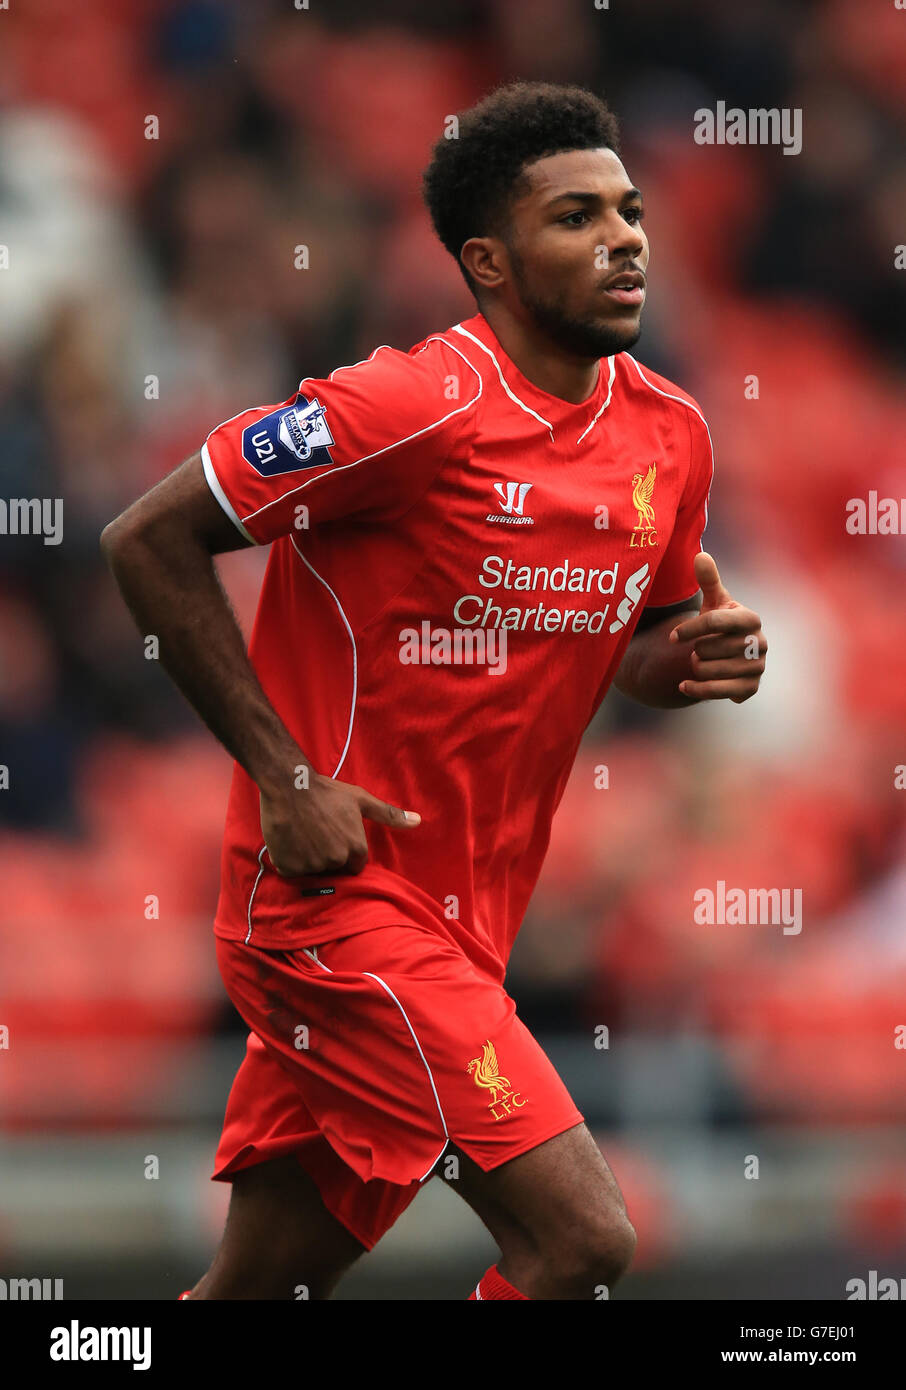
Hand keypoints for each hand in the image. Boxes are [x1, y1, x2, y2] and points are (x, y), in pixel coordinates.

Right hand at [260, 772, 420, 876]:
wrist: (289, 785)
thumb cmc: (327, 791)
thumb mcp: (360, 800)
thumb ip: (389, 814)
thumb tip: (418, 821)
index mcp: (356, 848)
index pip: (355, 866)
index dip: (346, 853)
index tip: (335, 838)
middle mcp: (336, 860)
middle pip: (334, 869)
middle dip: (327, 857)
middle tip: (317, 834)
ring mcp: (312, 865)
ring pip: (313, 871)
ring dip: (308, 859)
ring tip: (302, 835)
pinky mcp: (290, 867)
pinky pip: (292, 871)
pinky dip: (290, 861)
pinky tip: (290, 841)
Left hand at [668, 552, 766, 703]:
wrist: (733, 654)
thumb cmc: (721, 623)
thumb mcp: (714, 601)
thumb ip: (708, 579)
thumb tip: (701, 556)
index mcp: (751, 618)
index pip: (714, 622)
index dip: (689, 629)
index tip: (671, 636)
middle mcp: (760, 643)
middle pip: (707, 648)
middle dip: (695, 649)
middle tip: (700, 648)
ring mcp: (757, 667)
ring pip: (708, 670)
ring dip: (696, 667)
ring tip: (702, 661)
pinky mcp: (750, 688)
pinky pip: (716, 692)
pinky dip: (696, 689)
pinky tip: (684, 685)